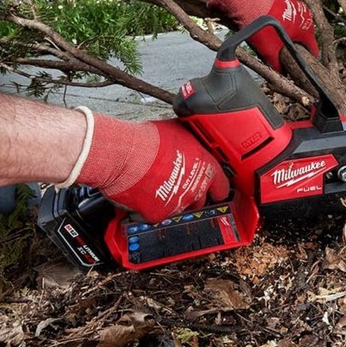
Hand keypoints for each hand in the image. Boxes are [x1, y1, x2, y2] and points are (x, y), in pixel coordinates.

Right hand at [63, 110, 229, 223]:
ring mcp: (179, 204)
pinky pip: (158, 214)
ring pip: (180, 209)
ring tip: (157, 187)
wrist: (124, 155)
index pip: (222, 186)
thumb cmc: (148, 140)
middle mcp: (196, 188)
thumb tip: (188, 140)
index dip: (217, 188)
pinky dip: (151, 207)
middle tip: (178, 184)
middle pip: (202, 201)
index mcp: (205, 168)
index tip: (214, 190)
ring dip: (172, 201)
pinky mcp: (159, 214)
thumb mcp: (178, 132)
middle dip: (193, 195)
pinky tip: (143, 193)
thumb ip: (190, 142)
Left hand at [208, 0, 318, 71]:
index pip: (313, 50)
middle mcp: (306, 17)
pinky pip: (290, 18)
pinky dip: (285, 24)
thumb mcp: (270, 52)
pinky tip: (273, 29)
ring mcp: (297, 7)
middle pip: (305, 38)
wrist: (247, 4)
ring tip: (277, 40)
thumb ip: (278, 66)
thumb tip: (282, 74)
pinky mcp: (288, 1)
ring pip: (297, 27)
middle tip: (284, 52)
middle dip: (296, 46)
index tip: (300, 64)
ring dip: (290, 35)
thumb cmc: (260, 26)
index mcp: (307, 30)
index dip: (307, 60)